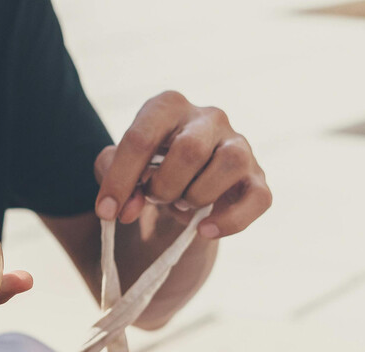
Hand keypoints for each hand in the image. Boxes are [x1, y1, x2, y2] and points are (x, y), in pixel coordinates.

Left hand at [94, 91, 271, 237]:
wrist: (177, 190)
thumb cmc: (145, 171)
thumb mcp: (116, 168)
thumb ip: (110, 177)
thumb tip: (126, 209)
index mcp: (168, 107)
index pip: (141, 138)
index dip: (120, 180)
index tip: (106, 212)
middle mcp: (208, 117)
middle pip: (190, 149)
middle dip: (164, 186)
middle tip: (156, 198)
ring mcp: (238, 145)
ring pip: (229, 163)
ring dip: (197, 195)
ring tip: (182, 203)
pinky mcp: (257, 177)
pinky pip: (258, 198)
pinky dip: (231, 220)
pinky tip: (205, 230)